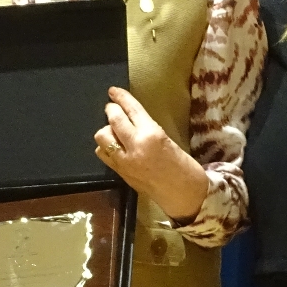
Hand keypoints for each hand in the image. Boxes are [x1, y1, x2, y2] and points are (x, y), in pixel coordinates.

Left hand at [94, 87, 206, 222]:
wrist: (184, 195)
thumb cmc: (184, 167)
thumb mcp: (168, 140)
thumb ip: (148, 131)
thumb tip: (132, 121)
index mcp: (152, 134)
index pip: (132, 110)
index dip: (121, 97)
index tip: (113, 91)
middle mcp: (135, 145)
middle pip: (114, 120)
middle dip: (111, 110)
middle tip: (112, 107)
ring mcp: (124, 161)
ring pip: (103, 136)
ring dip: (107, 130)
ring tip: (115, 131)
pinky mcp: (120, 173)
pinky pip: (103, 154)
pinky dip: (106, 146)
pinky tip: (114, 147)